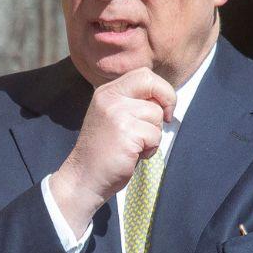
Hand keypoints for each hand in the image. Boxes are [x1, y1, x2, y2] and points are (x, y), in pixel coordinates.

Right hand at [49, 67, 174, 235]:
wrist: (84, 177)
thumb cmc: (104, 151)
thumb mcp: (113, 117)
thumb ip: (132, 104)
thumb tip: (163, 99)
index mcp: (106, 92)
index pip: (143, 74)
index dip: (160, 89)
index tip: (162, 109)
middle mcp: (110, 98)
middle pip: (152, 83)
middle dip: (168, 100)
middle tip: (166, 119)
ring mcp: (116, 114)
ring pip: (156, 115)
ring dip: (154, 134)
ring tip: (136, 146)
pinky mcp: (125, 132)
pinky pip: (155, 135)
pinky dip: (151, 149)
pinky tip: (134, 154)